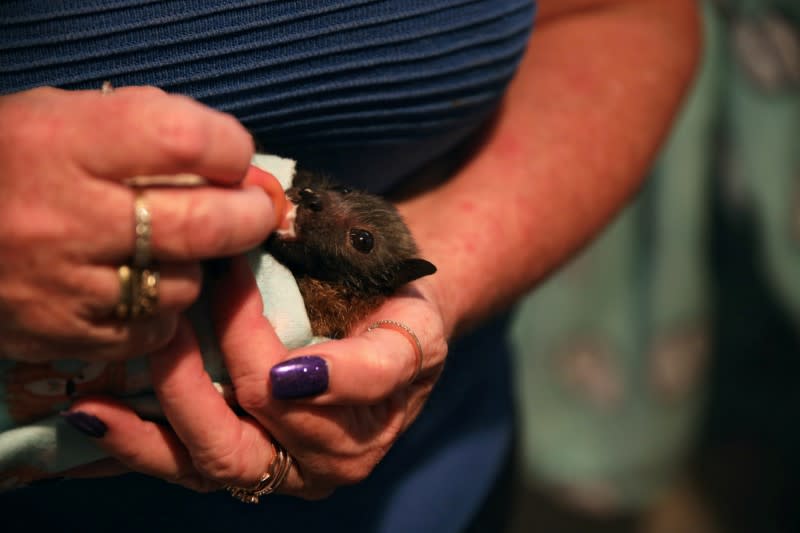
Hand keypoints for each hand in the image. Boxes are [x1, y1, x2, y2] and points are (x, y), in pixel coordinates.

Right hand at [0, 86, 279, 362]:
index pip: (185, 140)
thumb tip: (233, 163)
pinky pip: (150, 332)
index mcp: (65, 142)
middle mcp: (66, 216)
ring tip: (174, 249)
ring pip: (182, 286)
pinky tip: (142, 288)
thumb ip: (145, 129)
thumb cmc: (4, 159)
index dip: (229, 148)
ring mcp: (63, 285)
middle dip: (248, 216)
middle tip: (252, 209)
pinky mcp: (59, 335)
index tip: (234, 156)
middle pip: (203, 225)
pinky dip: (162, 312)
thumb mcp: (61, 115)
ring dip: (196, 266)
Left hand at [62, 255, 447, 496]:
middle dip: (190, 382)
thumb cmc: (404, 314)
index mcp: (366, 426)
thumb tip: (295, 380)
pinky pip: (188, 464)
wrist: (400, 323)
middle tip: (161, 320)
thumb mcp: (415, 330)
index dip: (252, 336)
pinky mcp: (248, 461)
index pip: (290, 397)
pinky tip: (94, 419)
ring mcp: (283, 467)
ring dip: (148, 429)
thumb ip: (375, 364)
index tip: (227, 272)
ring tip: (95, 399)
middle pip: (240, 440)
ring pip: (207, 463)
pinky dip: (137, 445)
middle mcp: (324, 463)